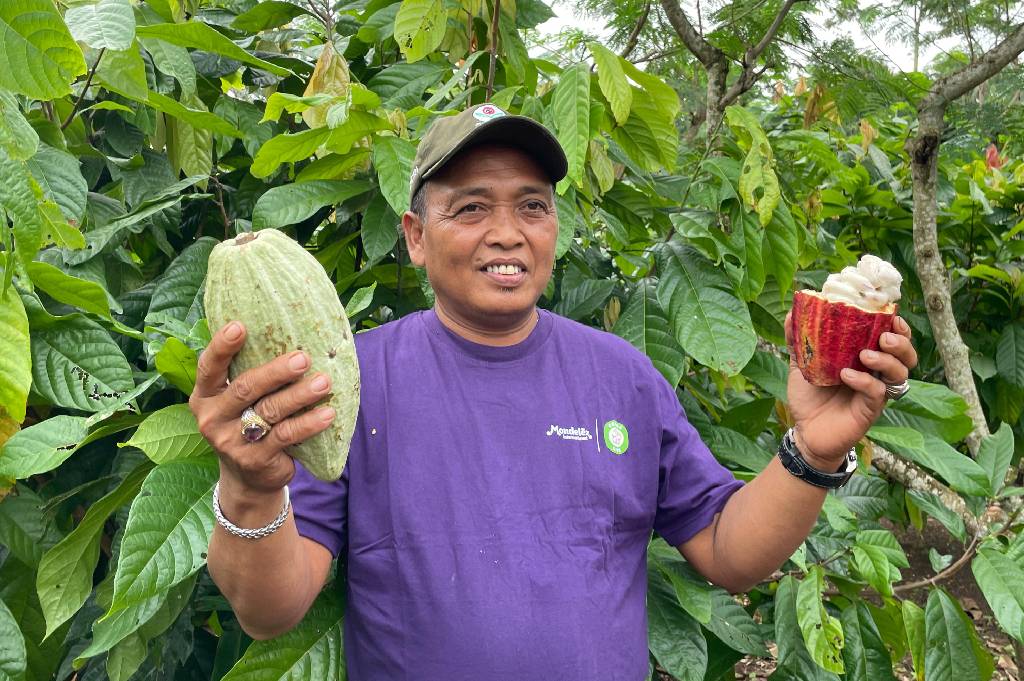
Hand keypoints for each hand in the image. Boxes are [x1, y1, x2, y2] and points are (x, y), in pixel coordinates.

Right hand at [189, 321, 335, 496]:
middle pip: (245, 388)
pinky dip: (308, 424)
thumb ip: (249, 374)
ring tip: (324, 382)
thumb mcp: (239, 401)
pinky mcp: (255, 460)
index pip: (208, 367)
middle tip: (303, 358)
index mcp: (205, 396)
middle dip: (276, 372)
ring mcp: (231, 442)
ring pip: (269, 411)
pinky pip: (285, 436)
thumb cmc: (248, 423)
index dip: (222, 346)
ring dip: (299, 395)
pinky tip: (327, 413)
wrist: (249, 478)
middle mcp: (212, 418)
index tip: (240, 326)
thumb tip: (288, 334)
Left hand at [785, 314, 917, 466]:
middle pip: (906, 355)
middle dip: (901, 342)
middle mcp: (876, 374)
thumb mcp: (801, 364)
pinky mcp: (870, 410)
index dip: (898, 327)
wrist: (805, 431)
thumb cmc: (809, 397)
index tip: (892, 315)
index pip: (893, 339)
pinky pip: (877, 393)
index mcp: (865, 358)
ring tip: (864, 354)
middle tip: (883, 337)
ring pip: (899, 374)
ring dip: (886, 360)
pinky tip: (847, 375)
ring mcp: (875, 393)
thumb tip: (792, 311)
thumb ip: (798, 339)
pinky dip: (865, 381)